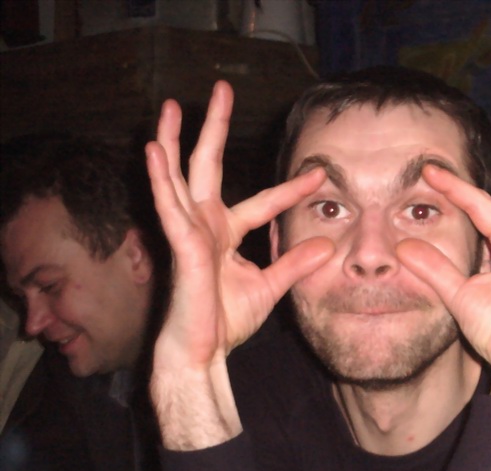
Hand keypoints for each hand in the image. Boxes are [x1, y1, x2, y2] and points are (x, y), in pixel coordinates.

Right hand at [146, 81, 334, 446]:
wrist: (203, 353)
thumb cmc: (227, 321)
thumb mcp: (271, 286)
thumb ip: (295, 263)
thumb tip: (327, 245)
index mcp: (226, 233)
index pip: (264, 201)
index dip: (292, 189)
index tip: (320, 175)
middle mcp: (204, 225)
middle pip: (208, 167)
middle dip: (214, 128)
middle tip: (222, 88)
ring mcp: (188, 233)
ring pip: (178, 176)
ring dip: (175, 139)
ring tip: (174, 105)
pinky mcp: (180, 246)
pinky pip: (168, 206)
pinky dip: (160, 177)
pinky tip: (155, 148)